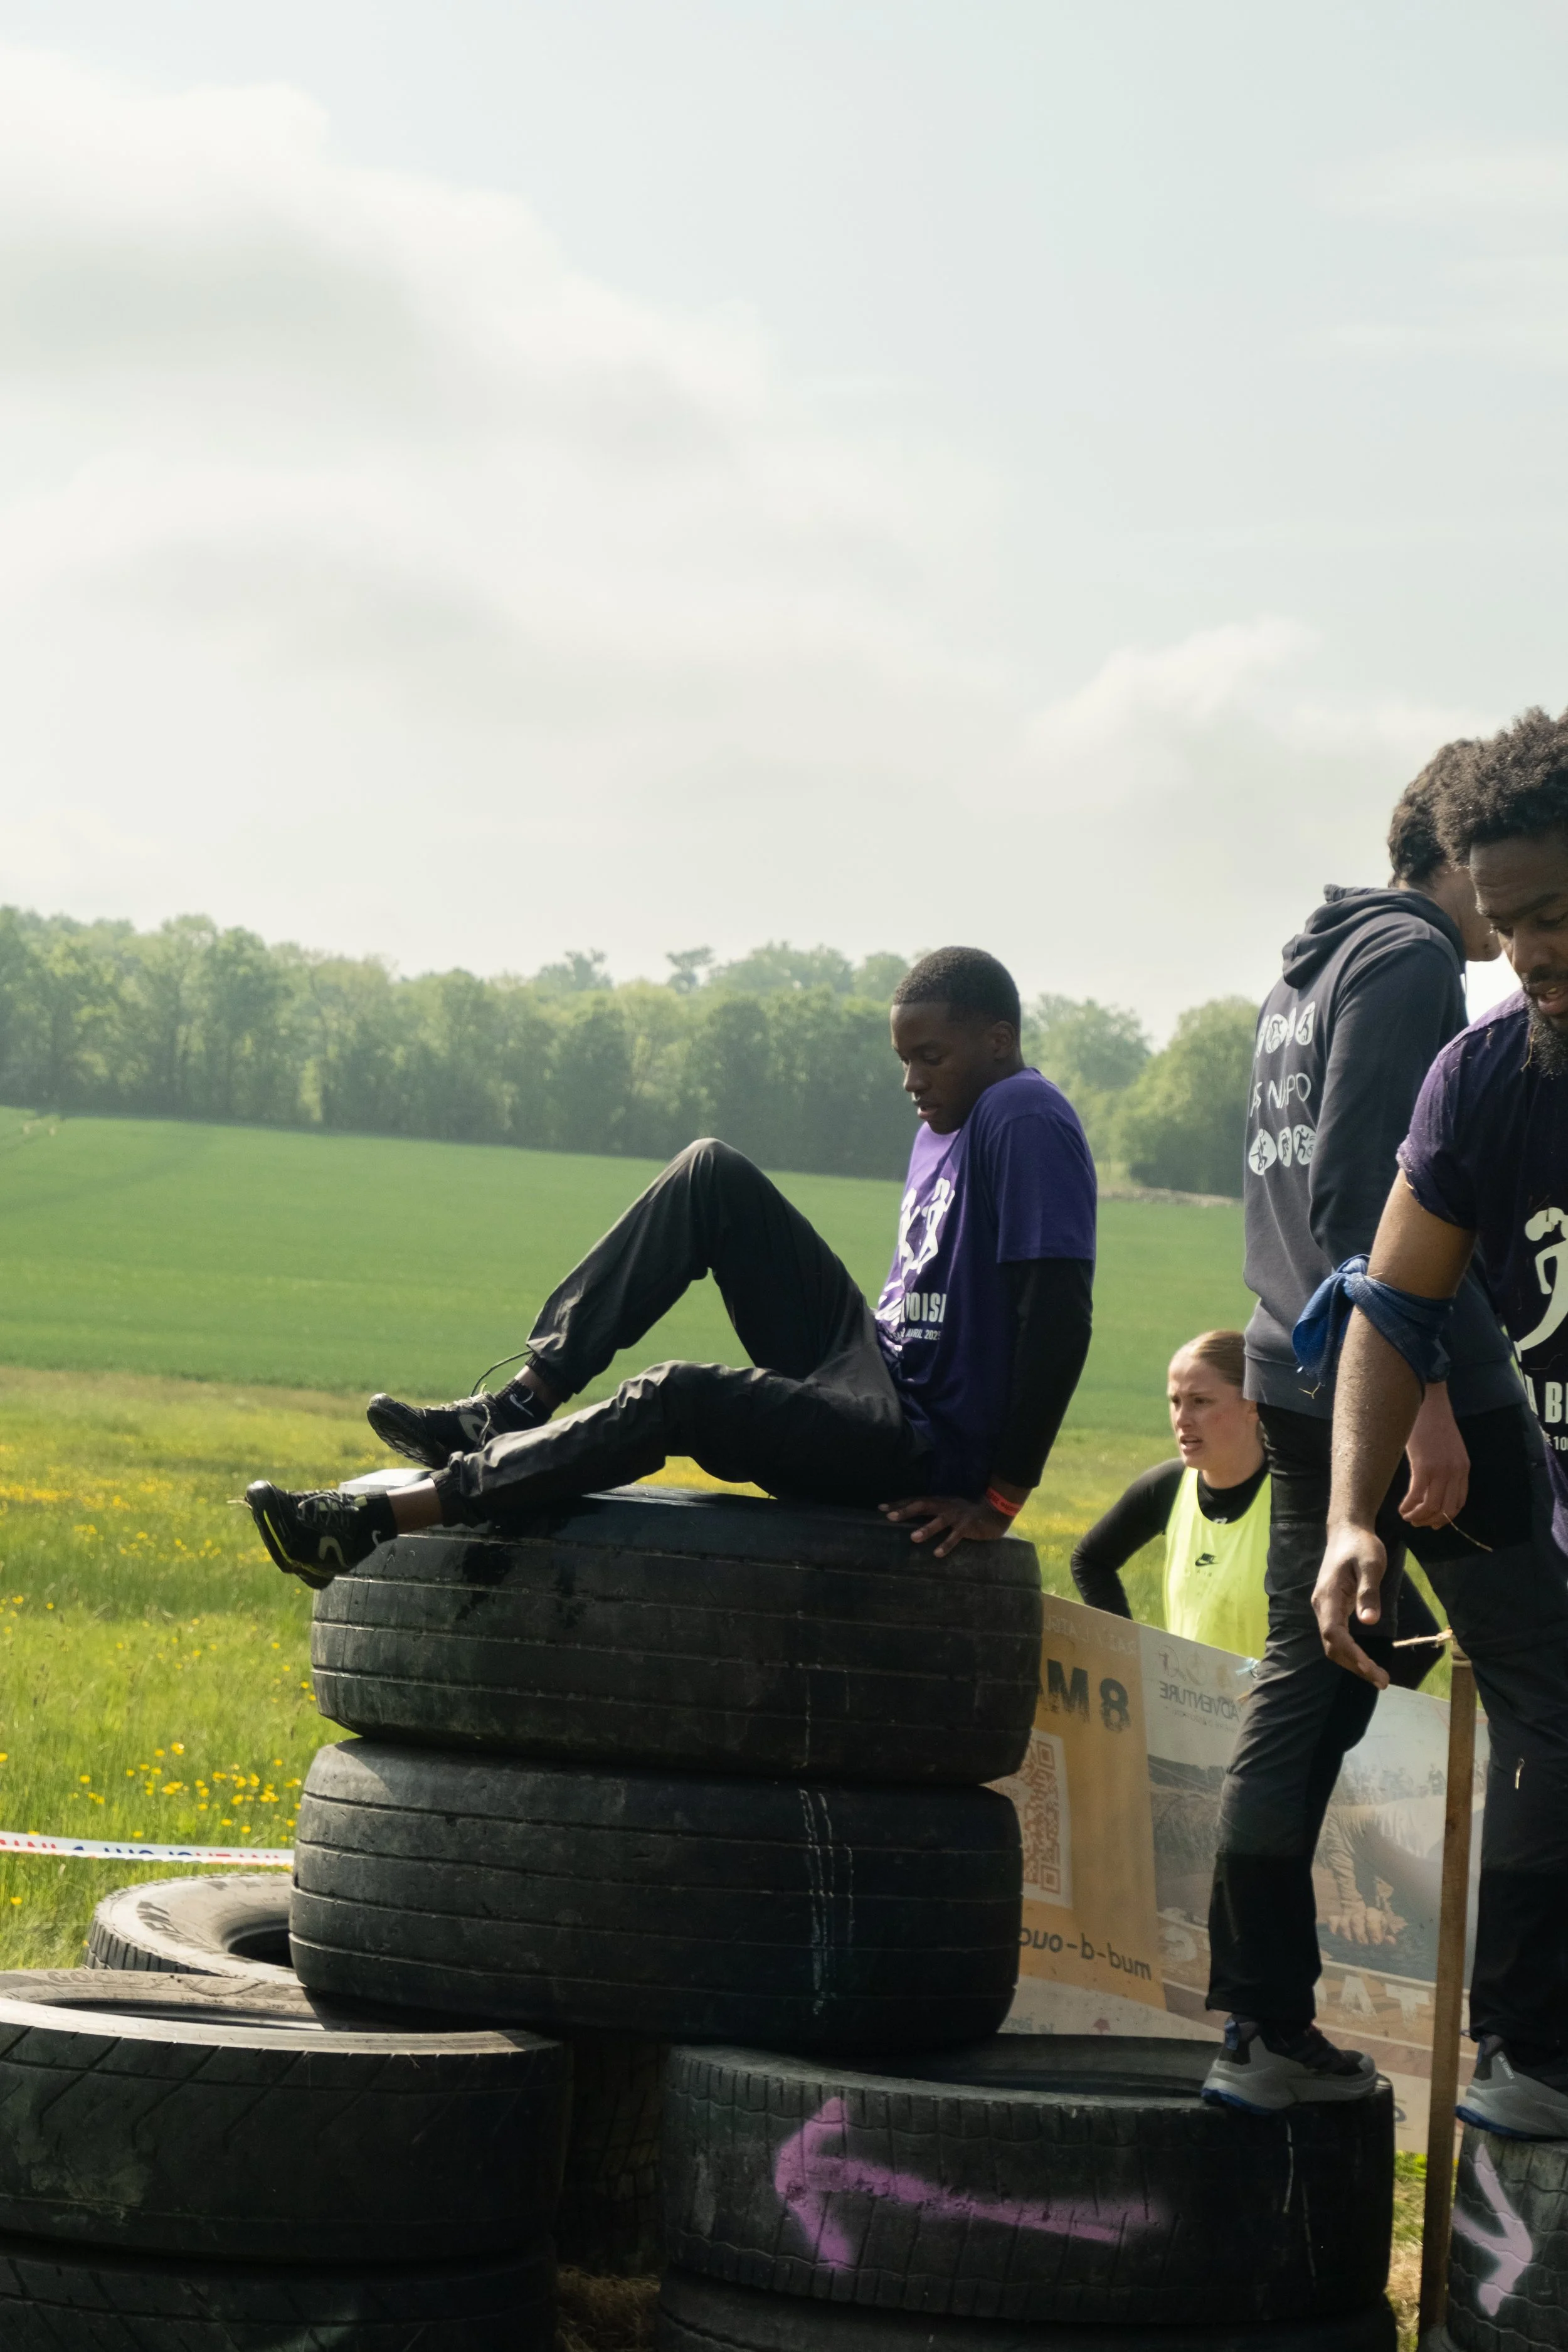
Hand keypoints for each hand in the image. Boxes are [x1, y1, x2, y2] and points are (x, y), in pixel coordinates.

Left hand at [879, 1494, 1011, 1557]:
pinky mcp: (967, 1527)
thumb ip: (931, 1514)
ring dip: (926, 1529)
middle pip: (922, 1505)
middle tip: (890, 1517)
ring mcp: (956, 1516)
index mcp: (938, 1501)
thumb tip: (910, 1522)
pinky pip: (955, 1536)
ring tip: (913, 1537)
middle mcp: (945, 1506)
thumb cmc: (965, 1514)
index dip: (898, 1503)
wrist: (993, 1512)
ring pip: (939, 1521)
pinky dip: (946, 1544)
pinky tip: (937, 1553)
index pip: (914, 1500)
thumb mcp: (946, 1509)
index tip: (880, 1508)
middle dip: (906, 1511)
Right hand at [1312, 1523, 1390, 1688]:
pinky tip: (1365, 1660)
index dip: (1352, 1655)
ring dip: (1353, 1662)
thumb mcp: (1371, 1565)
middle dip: (1355, 1665)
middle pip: (1332, 1645)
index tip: (1372, 1670)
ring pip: (1333, 1643)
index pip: (1334, 1634)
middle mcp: (1322, 1606)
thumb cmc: (1361, 1545)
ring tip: (1377, 1676)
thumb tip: (1369, 1622)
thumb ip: (1368, 1592)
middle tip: (1382, 1680)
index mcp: (1328, 1596)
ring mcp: (1325, 1608)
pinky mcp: (1332, 1608)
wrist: (1347, 1531)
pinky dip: (1351, 1652)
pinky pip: (1337, 1636)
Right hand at [1324, 1895, 1405, 1946]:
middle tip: (1363, 1944)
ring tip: (1352, 1942)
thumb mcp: (1385, 1934)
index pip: (1372, 1915)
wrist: (1363, 1927)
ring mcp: (1347, 1916)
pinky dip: (1334, 1928)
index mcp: (1374, 1915)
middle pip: (1356, 1920)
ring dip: (1348, 1935)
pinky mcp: (1337, 1920)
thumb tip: (1392, 1941)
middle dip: (1360, 1935)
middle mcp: (1360, 1913)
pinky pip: (1332, 1921)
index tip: (1376, 1942)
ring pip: (1344, 1923)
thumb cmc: (1378, 1934)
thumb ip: (1387, 1937)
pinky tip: (1338, 1935)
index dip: (1373, 1928)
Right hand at [1401, 1383, 1469, 1529]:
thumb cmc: (1432, 1422)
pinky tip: (1401, 1508)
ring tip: (1407, 1517)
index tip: (1434, 1523)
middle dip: (1430, 1521)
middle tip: (1416, 1523)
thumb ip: (1445, 1466)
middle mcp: (1455, 1472)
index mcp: (1463, 1468)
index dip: (1446, 1517)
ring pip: (1432, 1506)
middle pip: (1446, 1509)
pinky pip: (1418, 1496)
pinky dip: (1409, 1506)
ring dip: (1418, 1517)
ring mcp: (1441, 1470)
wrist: (1427, 1402)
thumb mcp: (1446, 1447)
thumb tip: (1431, 1485)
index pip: (1459, 1502)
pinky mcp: (1425, 1467)